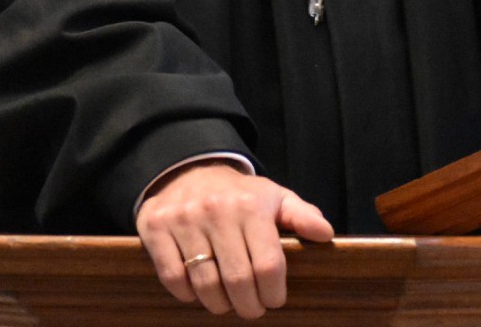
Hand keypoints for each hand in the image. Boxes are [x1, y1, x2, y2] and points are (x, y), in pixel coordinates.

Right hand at [136, 161, 333, 318]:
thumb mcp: (274, 197)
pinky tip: (198, 292)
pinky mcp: (155, 227)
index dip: (273, 292)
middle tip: (252, 310)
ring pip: (204, 283)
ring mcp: (183, 219)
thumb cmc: (238, 194)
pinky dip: (187, 293)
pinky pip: (172, 276)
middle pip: (237, 280)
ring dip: (219, 304)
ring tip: (227, 304)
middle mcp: (217, 211)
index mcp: (250, 206)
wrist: (189, 170)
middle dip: (248, 305)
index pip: (268, 264)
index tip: (274, 300)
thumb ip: (302, 216)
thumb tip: (325, 233)